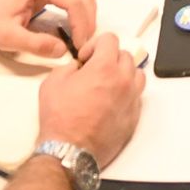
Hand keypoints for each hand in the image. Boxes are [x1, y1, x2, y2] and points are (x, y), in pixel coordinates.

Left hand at [0, 0, 98, 57]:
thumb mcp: (8, 37)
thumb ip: (35, 44)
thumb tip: (63, 49)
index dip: (82, 24)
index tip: (79, 46)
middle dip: (88, 21)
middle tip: (83, 45)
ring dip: (88, 15)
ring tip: (81, 38)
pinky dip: (82, 11)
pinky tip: (76, 29)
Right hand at [37, 31, 144, 167]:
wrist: (70, 150)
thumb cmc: (60, 118)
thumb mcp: (53, 82)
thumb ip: (68, 66)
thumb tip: (78, 66)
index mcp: (105, 67)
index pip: (110, 39)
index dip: (95, 44)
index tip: (86, 58)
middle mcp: (123, 80)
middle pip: (125, 55)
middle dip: (109, 58)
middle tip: (94, 71)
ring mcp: (131, 99)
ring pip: (137, 74)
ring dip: (123, 74)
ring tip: (107, 84)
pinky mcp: (134, 116)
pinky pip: (137, 96)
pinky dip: (127, 93)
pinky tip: (111, 101)